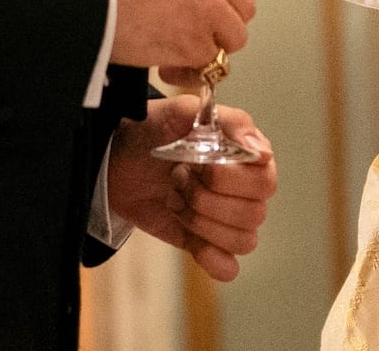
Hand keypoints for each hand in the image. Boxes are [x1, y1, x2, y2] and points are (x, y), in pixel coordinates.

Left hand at [106, 98, 275, 278]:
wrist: (114, 161)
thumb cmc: (151, 132)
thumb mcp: (182, 112)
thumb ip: (229, 121)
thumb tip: (263, 151)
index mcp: (248, 156)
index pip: (265, 181)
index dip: (229, 179)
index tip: (197, 163)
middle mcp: (246, 190)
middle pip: (255, 214)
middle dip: (208, 201)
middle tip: (179, 181)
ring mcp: (227, 219)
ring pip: (243, 241)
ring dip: (203, 224)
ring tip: (178, 202)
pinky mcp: (207, 243)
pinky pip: (228, 266)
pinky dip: (212, 258)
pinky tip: (194, 242)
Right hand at [108, 0, 258, 68]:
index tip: (219, 0)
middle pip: (244, 5)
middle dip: (222, 20)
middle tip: (195, 27)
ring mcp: (212, 6)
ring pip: (234, 36)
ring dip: (211, 44)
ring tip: (181, 45)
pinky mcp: (198, 41)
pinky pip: (209, 60)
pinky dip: (190, 66)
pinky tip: (166, 61)